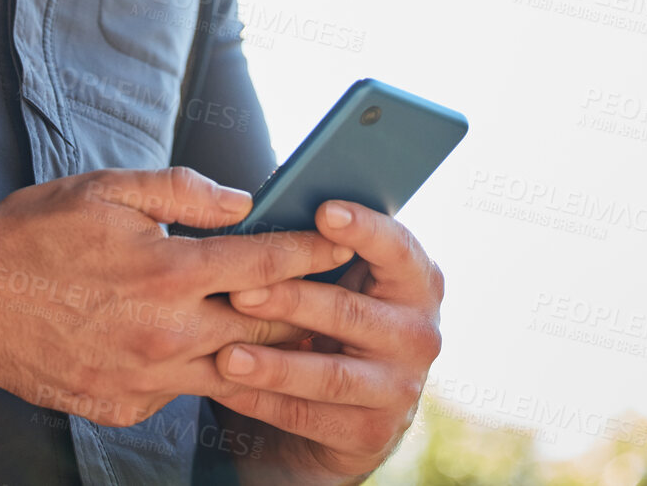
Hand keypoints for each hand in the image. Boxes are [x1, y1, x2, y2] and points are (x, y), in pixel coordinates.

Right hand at [0, 167, 353, 427]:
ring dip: (259, 351)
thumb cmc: (33, 232)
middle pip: (264, 330)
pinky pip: (176, 392)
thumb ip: (182, 191)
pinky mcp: (119, 408)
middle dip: (305, 312)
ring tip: (290, 331)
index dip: (313, 251)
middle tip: (337, 296)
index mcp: (168, 273)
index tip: (345, 241)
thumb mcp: (107, 189)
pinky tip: (201, 352)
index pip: (267, 264)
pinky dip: (194, 372)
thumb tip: (243, 200)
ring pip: (227, 371)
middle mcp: (164, 335)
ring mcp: (142, 380)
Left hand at [207, 201, 444, 484]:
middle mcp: (419, 334)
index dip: (364, 229)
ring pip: (329, 375)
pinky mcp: (372, 433)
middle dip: (290, 301)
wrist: (346, 406)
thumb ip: (319, 251)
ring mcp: (400, 388)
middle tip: (239, 291)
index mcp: (417, 282)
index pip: (398, 249)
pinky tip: (226, 389)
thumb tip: (262, 214)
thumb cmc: (331, 317)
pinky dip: (263, 403)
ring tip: (226, 356)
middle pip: (350, 312)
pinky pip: (308, 417)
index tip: (323, 212)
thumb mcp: (339, 280)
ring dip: (274, 366)